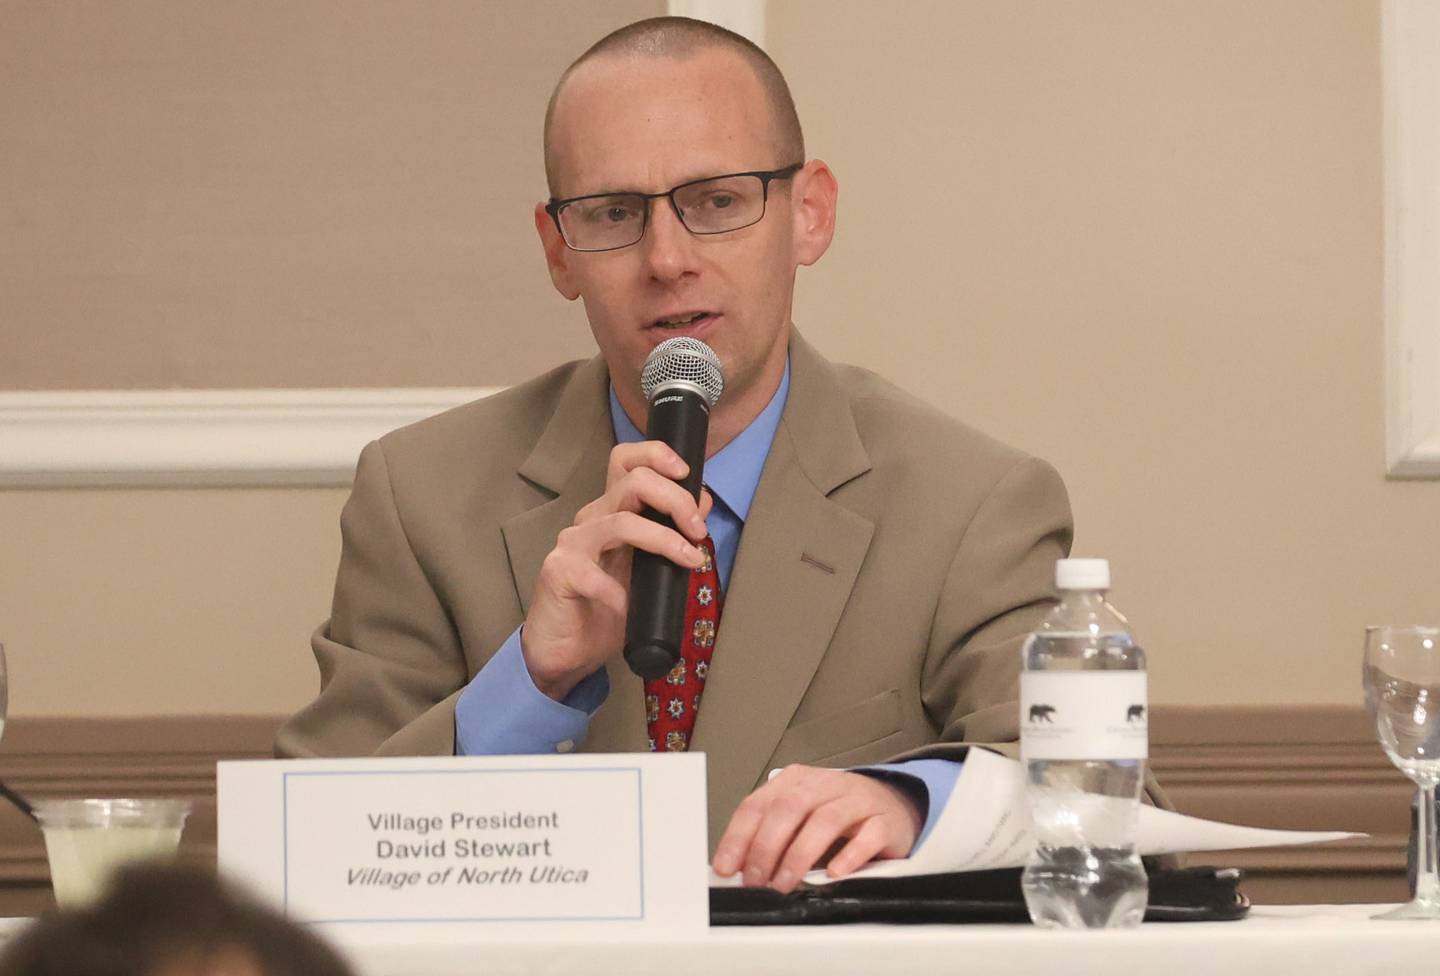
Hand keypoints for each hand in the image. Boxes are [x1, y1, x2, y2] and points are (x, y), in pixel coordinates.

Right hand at [521, 441, 712, 699]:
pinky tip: (629, 608)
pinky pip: (595, 576)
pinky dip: (620, 594)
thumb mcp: (648, 569)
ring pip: (622, 523)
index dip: (656, 454)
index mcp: (612, 511)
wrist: (565, 651)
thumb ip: (670, 535)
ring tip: (689, 561)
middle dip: (676, 500)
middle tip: (698, 532)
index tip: (687, 474)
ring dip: (664, 540)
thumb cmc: (606, 608)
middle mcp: (592, 519)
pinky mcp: (559, 572)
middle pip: (634, 482)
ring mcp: (573, 544)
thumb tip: (702, 503)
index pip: (626, 460)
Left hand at [711, 766, 922, 892]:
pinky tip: (834, 873)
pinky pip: (867, 836)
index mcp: (795, 781)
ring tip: (785, 883)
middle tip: (755, 880)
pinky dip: (849, 855)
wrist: (893, 805)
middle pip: (788, 808)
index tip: (726, 867)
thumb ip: (772, 836)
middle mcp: (824, 784)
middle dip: (766, 847)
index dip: (738, 836)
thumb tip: (738, 869)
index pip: (758, 803)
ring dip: (799, 855)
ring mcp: (856, 800)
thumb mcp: (800, 818)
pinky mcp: (884, 820)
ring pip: (825, 820)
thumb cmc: (838, 815)